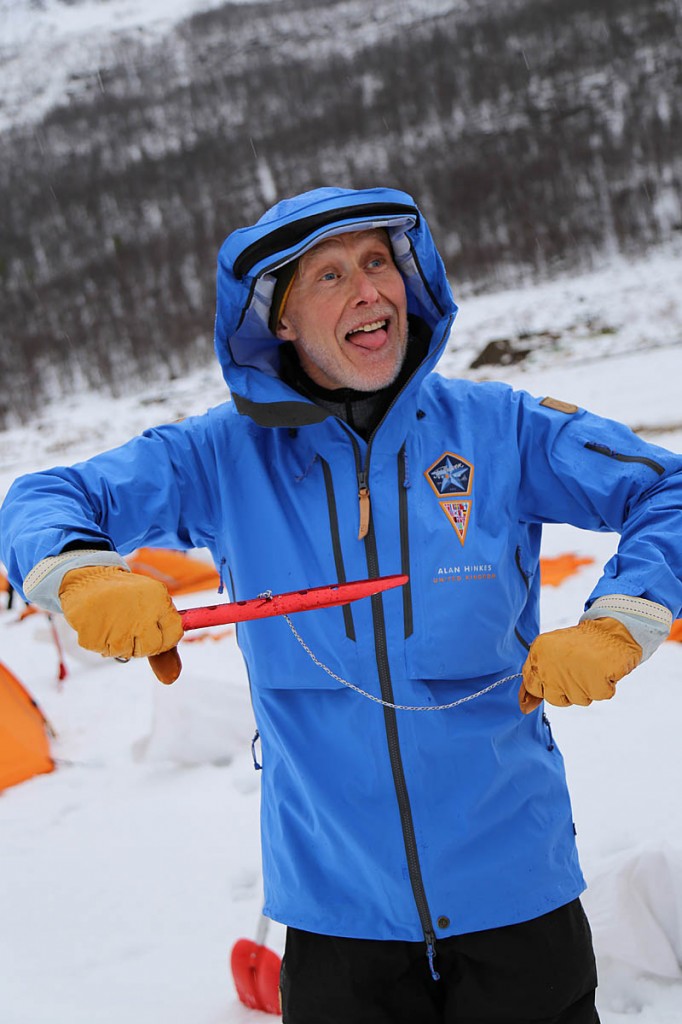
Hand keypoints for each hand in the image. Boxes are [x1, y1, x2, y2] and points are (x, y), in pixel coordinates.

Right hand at [59, 565, 183, 682]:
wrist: (88, 579)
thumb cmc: (125, 596)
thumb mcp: (151, 606)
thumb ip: (165, 640)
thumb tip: (172, 679)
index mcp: (158, 600)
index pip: (174, 634)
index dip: (165, 637)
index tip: (154, 631)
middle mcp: (141, 613)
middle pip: (152, 648)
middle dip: (143, 643)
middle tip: (131, 627)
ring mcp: (116, 625)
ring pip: (127, 652)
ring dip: (120, 642)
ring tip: (113, 621)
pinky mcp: (93, 634)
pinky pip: (103, 650)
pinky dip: (101, 641)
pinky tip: (99, 622)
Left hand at [519, 617, 641, 712]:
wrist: (611, 629)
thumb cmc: (581, 643)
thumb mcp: (552, 652)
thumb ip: (536, 679)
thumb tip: (524, 709)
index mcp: (537, 655)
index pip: (531, 685)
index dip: (546, 685)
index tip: (558, 678)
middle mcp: (549, 668)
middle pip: (554, 698)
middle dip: (567, 689)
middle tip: (578, 668)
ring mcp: (571, 677)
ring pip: (579, 699)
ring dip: (588, 687)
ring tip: (592, 666)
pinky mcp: (595, 683)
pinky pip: (600, 695)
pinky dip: (605, 685)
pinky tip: (604, 669)